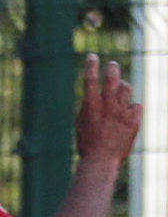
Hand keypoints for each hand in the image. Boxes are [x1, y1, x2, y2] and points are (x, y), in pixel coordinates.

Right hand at [76, 54, 141, 168]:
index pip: (91, 81)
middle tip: (112, 66)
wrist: (102, 160)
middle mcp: (107, 107)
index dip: (91, 66)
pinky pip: (135, 106)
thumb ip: (88, 106)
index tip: (92, 57)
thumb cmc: (87, 142)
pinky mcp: (134, 121)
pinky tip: (126, 117)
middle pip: (113, 80)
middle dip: (112, 70)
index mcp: (91, 107)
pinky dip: (131, 109)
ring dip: (123, 88)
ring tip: (120, 92)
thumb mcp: (81, 122)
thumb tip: (93, 94)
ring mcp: (122, 113)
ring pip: (126, 90)